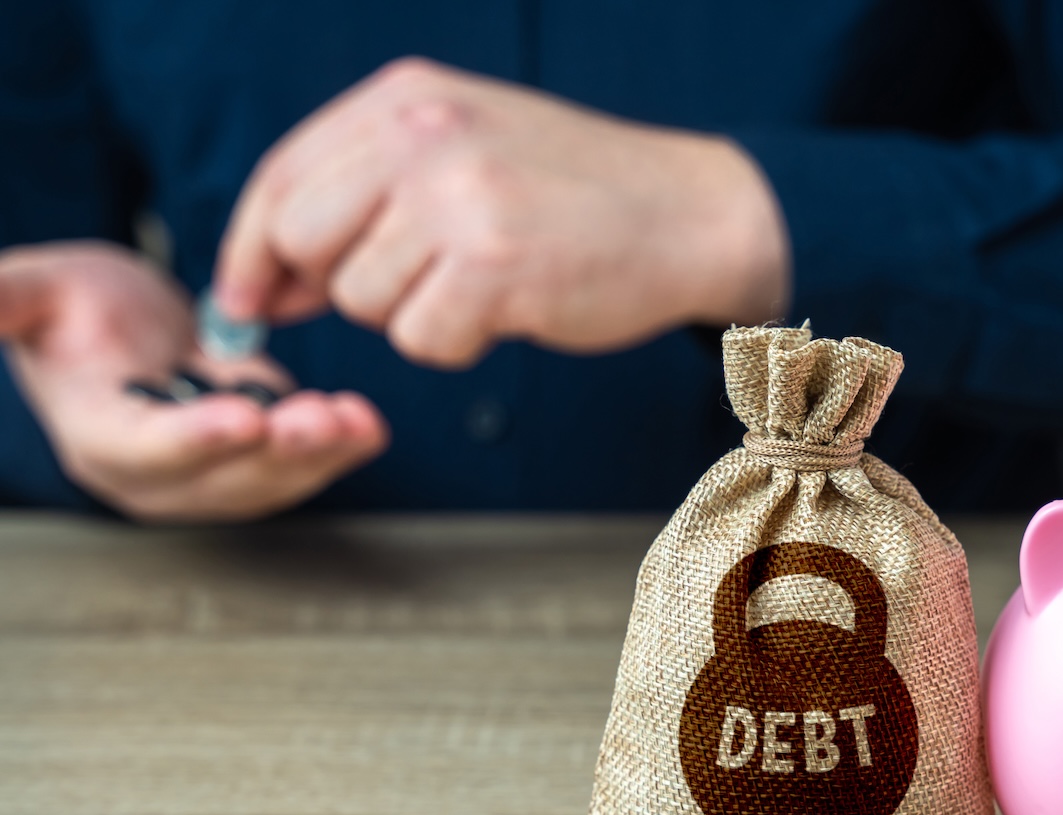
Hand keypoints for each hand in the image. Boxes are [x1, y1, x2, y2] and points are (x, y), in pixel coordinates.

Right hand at [0, 241, 387, 521]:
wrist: (133, 333)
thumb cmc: (79, 308)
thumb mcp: (37, 292)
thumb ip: (2, 300)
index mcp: (99, 436)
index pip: (146, 448)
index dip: (196, 438)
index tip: (246, 416)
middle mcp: (158, 476)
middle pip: (223, 476)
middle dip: (278, 452)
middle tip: (323, 418)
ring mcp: (214, 476)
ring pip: (273, 478)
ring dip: (321, 455)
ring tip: (358, 420)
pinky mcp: (261, 462)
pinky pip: (303, 466)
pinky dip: (340, 448)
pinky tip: (368, 423)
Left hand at [214, 57, 789, 367]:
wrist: (690, 213)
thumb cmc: (575, 193)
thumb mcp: (464, 150)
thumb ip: (366, 195)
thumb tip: (271, 281)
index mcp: (406, 97)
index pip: (282, 177)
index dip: (250, 248)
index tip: (247, 299)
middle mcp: (422, 134)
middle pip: (302, 240)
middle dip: (339, 283)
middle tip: (411, 288)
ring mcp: (458, 197)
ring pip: (362, 300)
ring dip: (414, 315)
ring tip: (483, 284)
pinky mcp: (493, 266)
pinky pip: (421, 340)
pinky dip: (458, 343)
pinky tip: (508, 308)